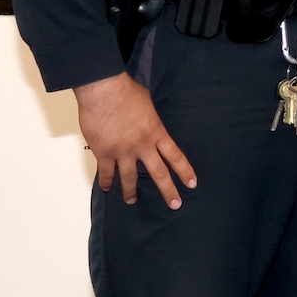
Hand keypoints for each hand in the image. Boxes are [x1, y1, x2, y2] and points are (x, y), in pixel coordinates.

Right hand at [74, 74, 194, 208]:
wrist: (103, 91)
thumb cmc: (127, 92)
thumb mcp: (149, 105)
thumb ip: (150, 120)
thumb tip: (148, 125)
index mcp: (157, 132)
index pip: (175, 156)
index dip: (185, 171)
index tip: (192, 184)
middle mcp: (143, 145)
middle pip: (159, 173)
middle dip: (168, 191)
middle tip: (175, 204)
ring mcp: (123, 151)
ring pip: (130, 178)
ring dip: (131, 191)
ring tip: (132, 201)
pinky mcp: (103, 153)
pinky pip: (106, 173)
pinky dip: (106, 182)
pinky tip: (107, 188)